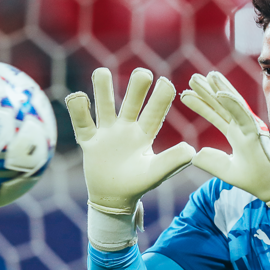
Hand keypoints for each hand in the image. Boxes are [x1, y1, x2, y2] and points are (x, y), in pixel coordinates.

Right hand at [66, 67, 193, 249]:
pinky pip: (82, 123)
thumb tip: (192, 150)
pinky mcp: (89, 141)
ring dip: (103, 89)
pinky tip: (77, 97)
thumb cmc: (138, 184)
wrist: (114, 198)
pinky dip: (78, 110)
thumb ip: (172, 162)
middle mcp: (126, 128)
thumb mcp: (156, 174)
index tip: (166, 82)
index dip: (161, 98)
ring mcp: (107, 132)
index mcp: (145, 134)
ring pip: (104, 106)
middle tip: (143, 74)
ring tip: (102, 71)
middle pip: (131, 102)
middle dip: (136, 87)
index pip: (155, 112)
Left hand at [180, 72, 269, 239]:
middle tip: (193, 78)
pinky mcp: (257, 133)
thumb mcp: (227, 171)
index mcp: (237, 135)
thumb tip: (195, 153)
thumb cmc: (257, 180)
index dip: (202, 105)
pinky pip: (243, 115)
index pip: (217, 115)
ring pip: (233, 104)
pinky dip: (232, 103)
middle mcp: (243, 128)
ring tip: (207, 75)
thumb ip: (211, 161)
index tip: (186, 94)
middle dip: (208, 91)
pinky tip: (220, 93)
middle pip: (222, 105)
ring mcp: (251, 128)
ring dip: (219, 89)